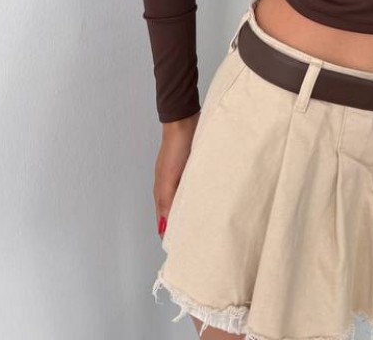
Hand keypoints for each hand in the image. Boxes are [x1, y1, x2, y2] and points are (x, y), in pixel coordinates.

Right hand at [153, 112, 199, 237]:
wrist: (184, 122)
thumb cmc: (175, 149)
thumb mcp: (169, 179)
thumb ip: (167, 202)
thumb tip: (164, 228)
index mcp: (162, 193)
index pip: (165, 221)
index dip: (171, 234)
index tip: (182, 249)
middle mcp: (171, 187)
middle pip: (176, 212)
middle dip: (185, 225)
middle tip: (198, 240)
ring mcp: (183, 178)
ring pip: (187, 201)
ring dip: (194, 211)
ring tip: (206, 225)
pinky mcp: (194, 168)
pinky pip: (196, 188)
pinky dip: (200, 196)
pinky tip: (210, 201)